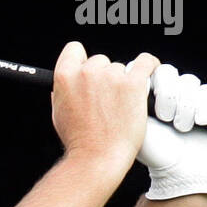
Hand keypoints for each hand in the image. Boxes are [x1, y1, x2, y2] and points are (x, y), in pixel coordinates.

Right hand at [51, 41, 159, 171]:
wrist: (97, 156)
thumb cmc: (79, 140)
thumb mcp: (58, 113)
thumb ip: (62, 92)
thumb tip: (66, 83)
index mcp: (64, 76)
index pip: (74, 50)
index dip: (82, 60)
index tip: (90, 72)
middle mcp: (87, 72)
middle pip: (101, 61)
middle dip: (104, 76)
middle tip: (108, 98)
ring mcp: (111, 77)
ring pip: (121, 68)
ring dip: (123, 81)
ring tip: (123, 104)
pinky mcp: (134, 84)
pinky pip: (146, 63)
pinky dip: (149, 66)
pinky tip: (149, 72)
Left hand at [135, 63, 206, 199]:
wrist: (181, 171)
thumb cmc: (154, 152)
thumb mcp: (134, 125)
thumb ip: (128, 101)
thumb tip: (125, 78)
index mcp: (144, 94)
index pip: (146, 70)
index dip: (150, 84)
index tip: (150, 105)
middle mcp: (165, 92)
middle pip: (168, 72)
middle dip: (168, 95)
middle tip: (164, 118)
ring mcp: (186, 96)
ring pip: (189, 81)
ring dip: (185, 105)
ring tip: (179, 128)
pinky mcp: (206, 103)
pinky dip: (203, 106)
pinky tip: (198, 123)